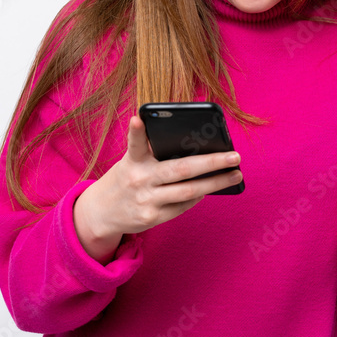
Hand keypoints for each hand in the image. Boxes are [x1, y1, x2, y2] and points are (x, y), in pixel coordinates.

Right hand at [73, 114, 242, 261]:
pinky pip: (182, 206)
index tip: (138, 118)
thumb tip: (197, 149)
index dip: (136, 131)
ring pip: (189, 191)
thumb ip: (154, 154)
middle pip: (180, 170)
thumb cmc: (127, 177)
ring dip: (215, 183)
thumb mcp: (132, 162)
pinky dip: (199, 196)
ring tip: (235, 174)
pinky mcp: (151, 218)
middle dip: (211, 162)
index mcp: (132, 161)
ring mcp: (145, 201)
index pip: (134, 143)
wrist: (101, 212)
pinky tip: (211, 188)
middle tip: (235, 156)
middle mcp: (138, 180)